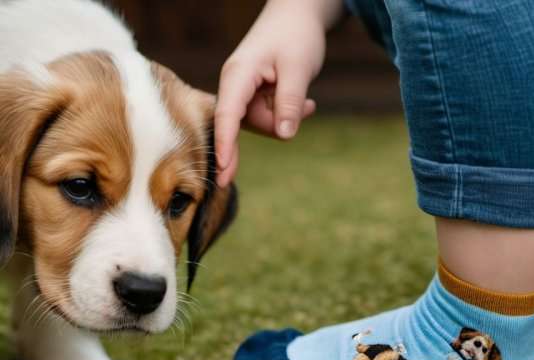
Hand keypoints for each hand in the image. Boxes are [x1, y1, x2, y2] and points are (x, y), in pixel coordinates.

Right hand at [214, 0, 343, 186]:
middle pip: (245, 124)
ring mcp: (244, 93)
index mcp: (238, 75)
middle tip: (255, 157)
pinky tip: (308, 104)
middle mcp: (235, 86)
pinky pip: (269, 118)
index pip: (227, 115)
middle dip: (270, 129)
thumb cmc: (296, 36)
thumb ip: (290, 102)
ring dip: (285, 119)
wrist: (298, 16)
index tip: (221, 168)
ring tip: (309, 102)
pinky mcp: (255, 98)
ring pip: (260, 124)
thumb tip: (285, 135)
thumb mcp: (298, 68)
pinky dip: (287, 115)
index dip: (224, 143)